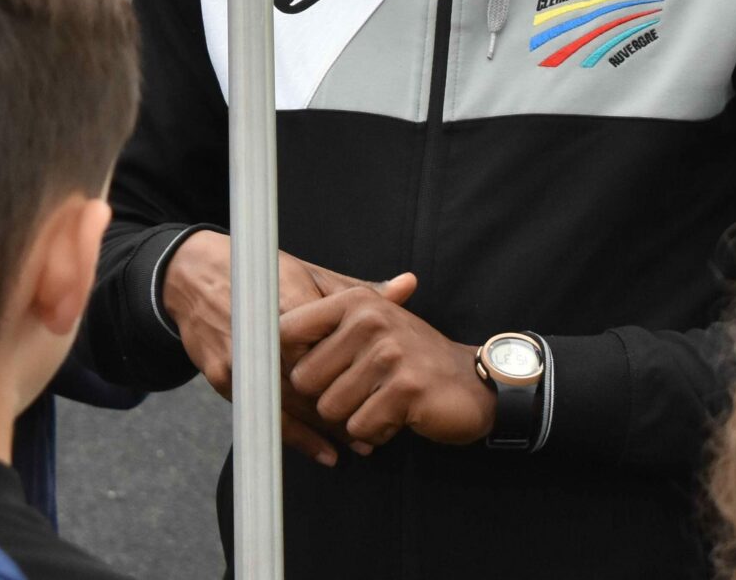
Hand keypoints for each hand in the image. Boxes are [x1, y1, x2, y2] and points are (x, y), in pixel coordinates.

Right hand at [160, 230, 369, 465]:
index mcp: (289, 302)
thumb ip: (358, 289)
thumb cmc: (261, 274)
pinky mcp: (222, 378)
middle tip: (379, 432)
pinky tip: (320, 451)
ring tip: (356, 446)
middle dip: (346, 410)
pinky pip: (263, 414)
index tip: (387, 391)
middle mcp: (263, 333)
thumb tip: (407, 286)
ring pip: (289, 405)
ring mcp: (240, 359)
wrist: (194, 276)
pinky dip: (293, 436)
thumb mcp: (310, 274)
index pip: (331, 345)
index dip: (359, 372)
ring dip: (324, 431)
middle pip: (312, 383)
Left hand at [281, 273, 495, 452]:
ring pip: (329, 408)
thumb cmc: (412, 360)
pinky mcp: (405, 388)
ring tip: (381, 401)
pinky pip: (360, 427)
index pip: (287, 331)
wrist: (472, 384)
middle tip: (361, 392)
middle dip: (327, 397)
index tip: (306, 374)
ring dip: (353, 417)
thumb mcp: (371, 328)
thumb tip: (263, 330)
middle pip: (304, 379)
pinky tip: (397, 417)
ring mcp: (389, 353)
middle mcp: (370, 320)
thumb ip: (323, 328)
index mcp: (355, 302)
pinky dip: (374, 433)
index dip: (288, 361)